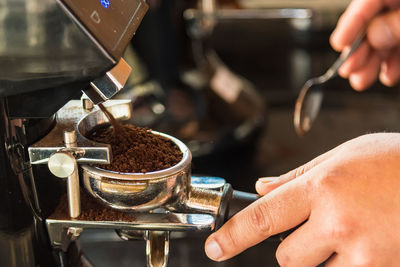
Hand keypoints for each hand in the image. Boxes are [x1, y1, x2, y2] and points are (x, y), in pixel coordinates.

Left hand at [205, 133, 399, 265]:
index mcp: (322, 187)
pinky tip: (366, 242)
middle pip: (286, 258)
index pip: (262, 217)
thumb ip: (296, 177)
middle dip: (292, 248)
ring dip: (323, 259)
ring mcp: (365, 253)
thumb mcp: (341, 157)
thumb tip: (261, 189)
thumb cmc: (394, 162)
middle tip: (316, 229)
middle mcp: (339, 222)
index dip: (232, 236)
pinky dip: (348, 265)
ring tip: (349, 233)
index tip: (216, 248)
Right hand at [330, 0, 399, 89]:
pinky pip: (399, 47)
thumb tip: (375, 33)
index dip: (352, 23)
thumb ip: (398, 24)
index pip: (368, 1)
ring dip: (372, 61)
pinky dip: (391, 62)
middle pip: (374, 22)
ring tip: (362, 79)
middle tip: (349, 68)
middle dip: (359, 49)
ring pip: (386, 38)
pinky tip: (387, 74)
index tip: (339, 43)